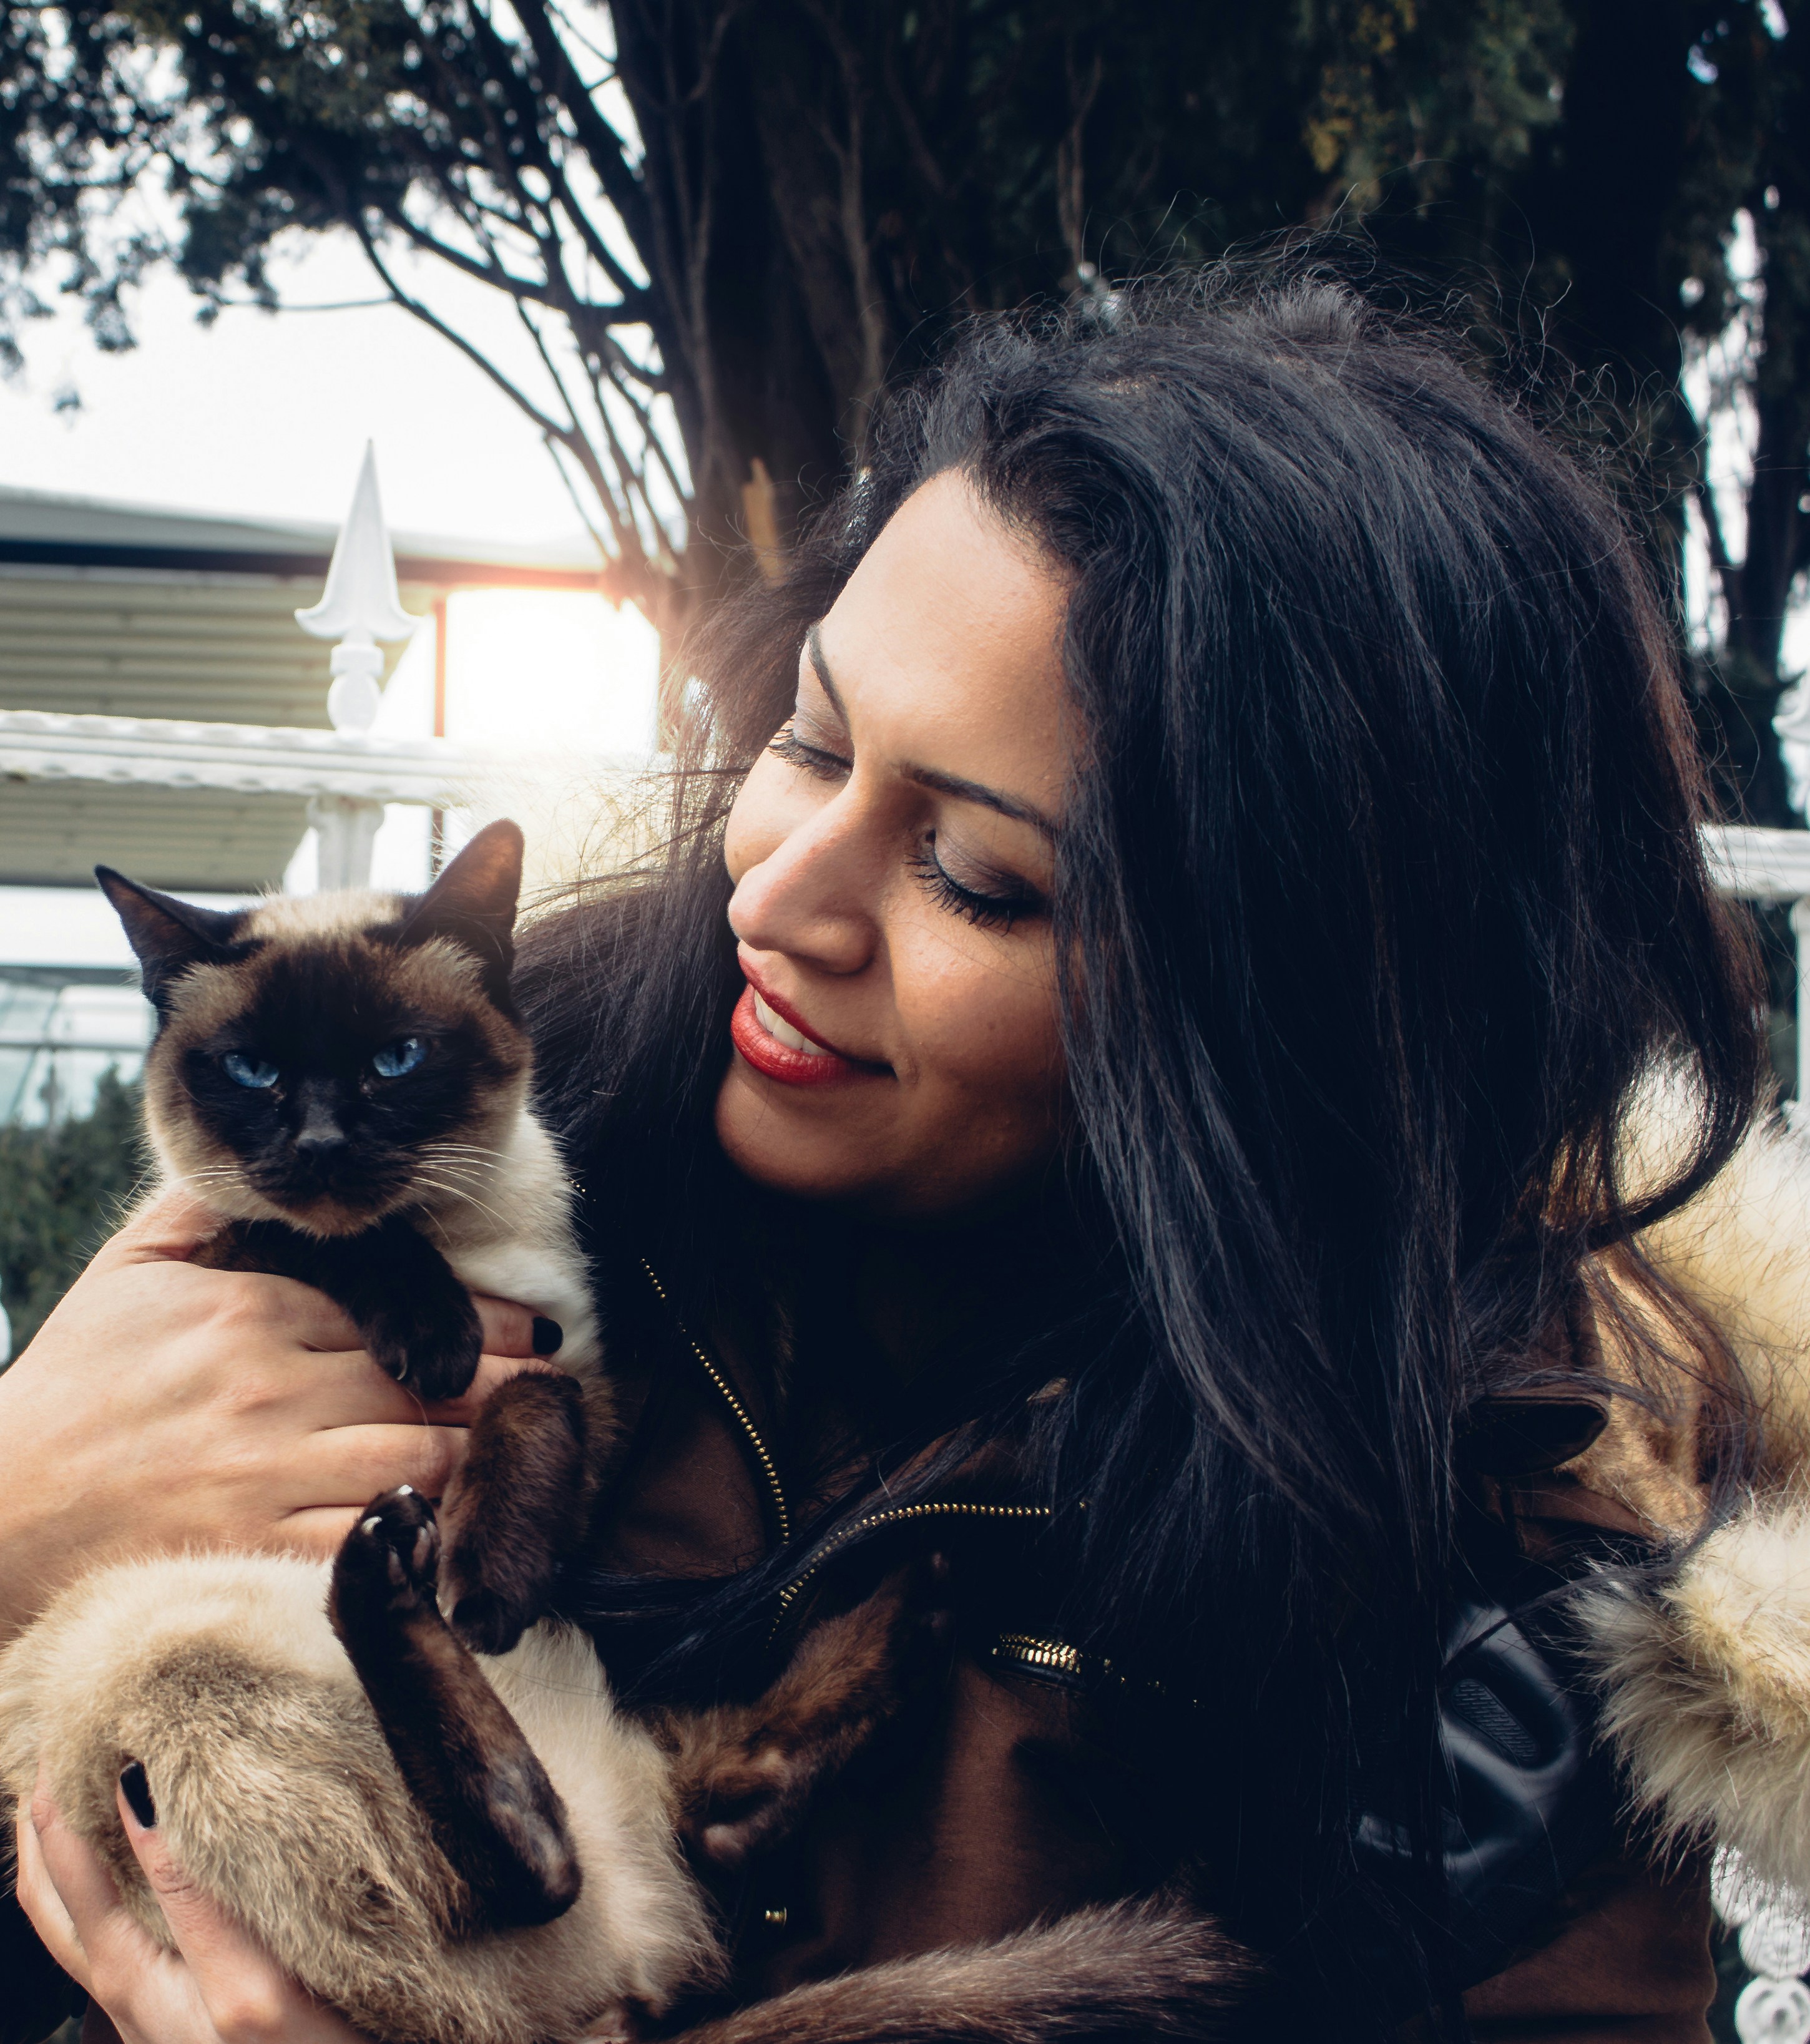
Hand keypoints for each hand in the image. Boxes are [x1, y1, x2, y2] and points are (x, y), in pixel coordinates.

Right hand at [0, 1187, 546, 1644]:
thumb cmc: (68, 1389)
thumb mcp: (126, 1274)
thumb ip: (199, 1208)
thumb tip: (261, 1163)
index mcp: (249, 1315)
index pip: (396, 1315)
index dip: (481, 1327)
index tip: (533, 1332)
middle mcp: (269, 1390)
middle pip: (424, 1385)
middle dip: (503, 1388)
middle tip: (555, 1389)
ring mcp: (267, 1475)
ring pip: (417, 1457)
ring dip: (480, 1455)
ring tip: (523, 1449)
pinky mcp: (260, 1550)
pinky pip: (373, 1539)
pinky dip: (424, 1528)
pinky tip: (460, 1519)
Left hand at [16, 1767, 366, 2043]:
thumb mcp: (247, 1983)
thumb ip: (191, 1893)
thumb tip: (141, 1795)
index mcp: (129, 1977)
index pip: (67, 1869)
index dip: (60, 1796)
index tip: (79, 1722)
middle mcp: (122, 1988)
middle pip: (48, 1895)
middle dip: (39, 1818)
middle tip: (55, 1743)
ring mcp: (145, 1998)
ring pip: (72, 1914)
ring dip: (61, 1848)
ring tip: (74, 1786)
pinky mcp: (176, 1998)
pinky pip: (111, 1925)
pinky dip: (99, 1876)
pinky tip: (139, 1850)